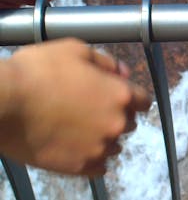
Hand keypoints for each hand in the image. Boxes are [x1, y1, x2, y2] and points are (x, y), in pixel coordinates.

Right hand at [0, 38, 150, 175]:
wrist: (3, 103)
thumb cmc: (38, 71)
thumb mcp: (75, 50)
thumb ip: (106, 61)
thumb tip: (123, 71)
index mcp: (120, 95)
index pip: (144, 101)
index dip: (133, 97)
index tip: (119, 97)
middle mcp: (116, 123)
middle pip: (128, 122)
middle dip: (116, 115)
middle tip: (90, 109)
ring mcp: (99, 148)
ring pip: (114, 145)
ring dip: (104, 137)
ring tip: (80, 129)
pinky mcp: (81, 167)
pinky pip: (99, 167)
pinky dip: (92, 158)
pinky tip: (77, 148)